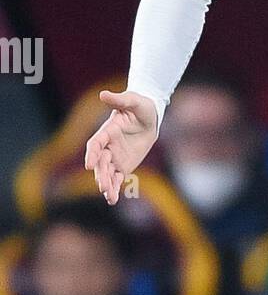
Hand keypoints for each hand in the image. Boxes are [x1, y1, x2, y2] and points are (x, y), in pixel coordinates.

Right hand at [84, 90, 158, 205]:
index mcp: (107, 131)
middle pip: (100, 162)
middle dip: (101, 174)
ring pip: (107, 173)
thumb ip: (120, 100)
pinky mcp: (123, 165)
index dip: (92, 154)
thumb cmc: (141, 106)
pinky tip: (113, 199)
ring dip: (107, 184)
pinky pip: (117, 178)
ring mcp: (114, 157)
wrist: (150, 116)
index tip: (89, 165)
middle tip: (102, 186)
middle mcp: (108, 146)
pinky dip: (115, 188)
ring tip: (109, 196)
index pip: (95, 144)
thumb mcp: (133, 100)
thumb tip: (103, 95)